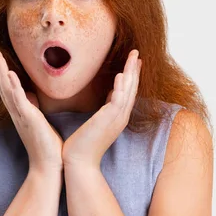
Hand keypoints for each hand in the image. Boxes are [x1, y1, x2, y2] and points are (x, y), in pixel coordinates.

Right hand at [0, 49, 63, 172]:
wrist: (48, 166)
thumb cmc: (46, 145)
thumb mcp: (39, 122)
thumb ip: (33, 109)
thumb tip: (32, 96)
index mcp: (20, 112)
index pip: (8, 89)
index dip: (3, 73)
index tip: (0, 58)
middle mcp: (17, 112)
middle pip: (3, 86)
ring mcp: (21, 115)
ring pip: (7, 90)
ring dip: (2, 72)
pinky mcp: (28, 119)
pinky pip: (18, 100)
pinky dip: (14, 86)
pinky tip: (11, 74)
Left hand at [62, 49, 141, 168]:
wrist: (78, 162)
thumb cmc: (84, 143)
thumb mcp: (98, 120)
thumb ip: (105, 107)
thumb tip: (109, 93)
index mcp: (118, 116)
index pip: (129, 92)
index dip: (133, 75)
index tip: (135, 61)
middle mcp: (120, 116)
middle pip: (132, 88)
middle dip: (135, 70)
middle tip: (137, 53)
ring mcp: (116, 119)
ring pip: (128, 91)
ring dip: (131, 73)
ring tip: (134, 57)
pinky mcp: (108, 120)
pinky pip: (117, 100)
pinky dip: (120, 87)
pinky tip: (121, 75)